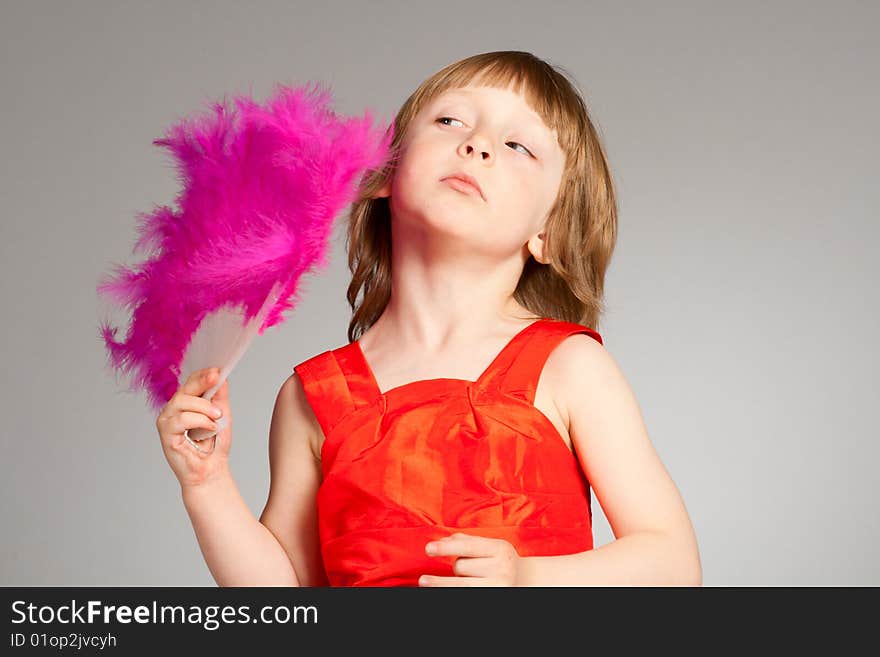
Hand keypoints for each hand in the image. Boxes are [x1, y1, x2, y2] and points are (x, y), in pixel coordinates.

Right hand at [155, 367, 233, 489]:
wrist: (211, 469)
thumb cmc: (214, 444)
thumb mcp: (221, 414)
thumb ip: (219, 395)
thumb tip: (219, 374)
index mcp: (185, 403)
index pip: (191, 382)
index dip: (203, 375)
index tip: (217, 371)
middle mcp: (173, 409)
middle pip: (185, 388)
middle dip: (203, 383)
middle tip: (217, 381)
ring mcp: (167, 420)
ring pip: (182, 401)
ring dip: (204, 408)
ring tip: (217, 418)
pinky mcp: (165, 433)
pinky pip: (182, 418)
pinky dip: (200, 421)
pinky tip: (209, 428)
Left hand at [420, 532, 522, 586]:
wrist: (525, 581)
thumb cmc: (499, 560)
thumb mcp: (489, 546)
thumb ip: (466, 540)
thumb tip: (441, 541)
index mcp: (500, 549)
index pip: (468, 546)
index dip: (446, 548)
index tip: (428, 549)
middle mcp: (502, 568)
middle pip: (461, 566)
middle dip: (457, 566)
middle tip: (464, 568)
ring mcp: (499, 587)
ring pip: (460, 583)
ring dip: (456, 580)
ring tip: (453, 579)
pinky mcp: (494, 597)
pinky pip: (464, 594)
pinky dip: (452, 590)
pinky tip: (441, 589)